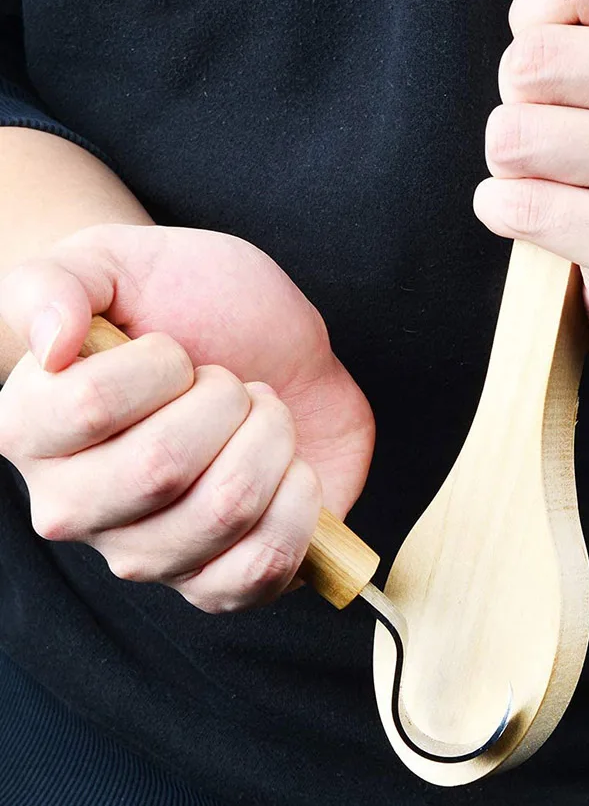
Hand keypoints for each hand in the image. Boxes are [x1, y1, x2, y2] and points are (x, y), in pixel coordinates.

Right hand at [0, 224, 373, 611]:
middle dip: (228, 401)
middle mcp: (76, 508)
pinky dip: (300, 504)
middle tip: (232, 384)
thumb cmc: (189, 303)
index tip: (176, 350)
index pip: (91, 406)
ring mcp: (149, 556)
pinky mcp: (220, 582)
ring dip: (272, 440)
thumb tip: (50, 344)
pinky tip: (290, 471)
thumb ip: (58, 281)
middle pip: (163, 466)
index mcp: (34, 431)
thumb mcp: (118, 260)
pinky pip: (264, 568)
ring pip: (226, 509)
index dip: (160, 365)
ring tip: (262, 420)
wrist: (270, 346)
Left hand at [475, 0, 588, 360]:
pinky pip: (520, 208)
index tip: (558, 44)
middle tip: (564, 123)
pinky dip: (507, 212)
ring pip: (515, 136)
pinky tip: (555, 219)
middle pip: (532, 61)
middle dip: (521, 95)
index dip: (535, 14)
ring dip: (513, 159)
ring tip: (563, 173)